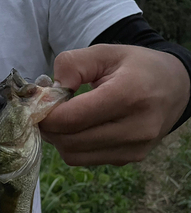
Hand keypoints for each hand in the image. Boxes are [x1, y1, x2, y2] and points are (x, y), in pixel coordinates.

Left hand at [40, 44, 189, 165]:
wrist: (176, 88)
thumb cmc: (137, 67)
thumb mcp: (107, 53)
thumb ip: (74, 64)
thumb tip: (50, 91)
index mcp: (129, 95)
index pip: (72, 118)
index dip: (46, 115)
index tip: (37, 105)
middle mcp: (135, 128)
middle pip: (70, 141)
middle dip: (49, 128)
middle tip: (45, 112)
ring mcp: (133, 148)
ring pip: (75, 156)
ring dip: (59, 140)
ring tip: (62, 119)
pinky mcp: (129, 159)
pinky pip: (87, 160)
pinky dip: (74, 146)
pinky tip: (79, 129)